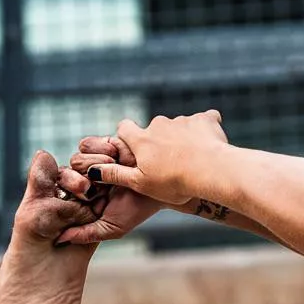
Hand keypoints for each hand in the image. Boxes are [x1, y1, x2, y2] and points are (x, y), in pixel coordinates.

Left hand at [51, 135, 162, 246]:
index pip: (61, 193)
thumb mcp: (111, 228)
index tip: (88, 196)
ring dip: (96, 168)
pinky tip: (116, 156)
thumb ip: (86, 234)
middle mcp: (84, 180)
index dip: (72, 192)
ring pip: (75, 159)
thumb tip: (60, 239)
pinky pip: (85, 144)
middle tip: (99, 187)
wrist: (157, 184)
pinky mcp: (99, 144)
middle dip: (81, 182)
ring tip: (115, 172)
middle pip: (64, 174)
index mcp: (84, 200)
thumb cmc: (136, 209)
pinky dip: (101, 150)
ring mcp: (91, 161)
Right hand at [65, 111, 229, 219]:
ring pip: (179, 127)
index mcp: (142, 139)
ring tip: (193, 161)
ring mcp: (182, 120)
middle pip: (153, 129)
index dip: (128, 137)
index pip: (125, 128)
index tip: (135, 149)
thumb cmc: (174, 183)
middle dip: (159, 142)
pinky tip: (211, 146)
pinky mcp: (204, 120)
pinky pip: (204, 121)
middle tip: (170, 164)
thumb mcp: (141, 184)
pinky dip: (206, 132)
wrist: (210, 171)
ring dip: (183, 140)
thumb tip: (92, 171)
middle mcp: (159, 124)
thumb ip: (116, 175)